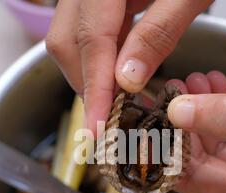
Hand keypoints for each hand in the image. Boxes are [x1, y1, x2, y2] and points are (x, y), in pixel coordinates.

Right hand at [46, 0, 212, 134]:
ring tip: (119, 102)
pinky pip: (86, 33)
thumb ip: (157, 34)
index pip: (92, 40)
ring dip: (93, 76)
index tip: (98, 126)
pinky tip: (121, 75)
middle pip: (68, 42)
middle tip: (115, 118)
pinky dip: (101, 60)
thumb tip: (127, 81)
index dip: (95, 88)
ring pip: (71, 40)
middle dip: (89, 85)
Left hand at [168, 73, 225, 192]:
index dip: (167, 153)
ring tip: (188, 84)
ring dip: (204, 113)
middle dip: (184, 126)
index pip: (195, 185)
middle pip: (204, 163)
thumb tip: (182, 111)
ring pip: (220, 145)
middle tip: (166, 96)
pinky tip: (213, 89)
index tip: (146, 126)